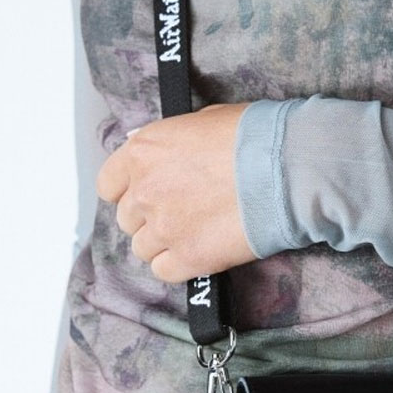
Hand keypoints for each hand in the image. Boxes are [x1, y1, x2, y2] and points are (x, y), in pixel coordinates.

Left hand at [96, 105, 257, 283]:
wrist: (284, 167)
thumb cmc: (251, 137)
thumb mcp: (199, 121)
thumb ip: (167, 143)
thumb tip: (153, 151)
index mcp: (142, 152)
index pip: (108, 184)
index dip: (126, 192)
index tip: (143, 194)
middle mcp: (144, 190)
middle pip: (127, 220)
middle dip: (148, 217)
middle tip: (180, 213)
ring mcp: (163, 227)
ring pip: (143, 249)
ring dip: (163, 243)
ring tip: (194, 232)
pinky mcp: (187, 257)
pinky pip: (164, 271)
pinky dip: (178, 265)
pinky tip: (198, 251)